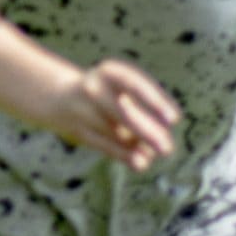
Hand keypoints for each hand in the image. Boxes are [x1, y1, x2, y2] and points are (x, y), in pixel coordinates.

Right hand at [39, 59, 179, 170]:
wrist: (61, 96)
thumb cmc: (110, 93)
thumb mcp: (126, 88)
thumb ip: (146, 108)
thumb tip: (160, 143)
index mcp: (109, 72)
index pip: (133, 84)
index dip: (154, 102)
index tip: (174, 120)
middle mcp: (93, 88)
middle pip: (123, 113)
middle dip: (146, 132)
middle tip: (166, 150)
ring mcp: (82, 110)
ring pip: (116, 133)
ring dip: (138, 145)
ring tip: (158, 152)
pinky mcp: (78, 131)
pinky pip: (104, 145)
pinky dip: (124, 155)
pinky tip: (140, 163)